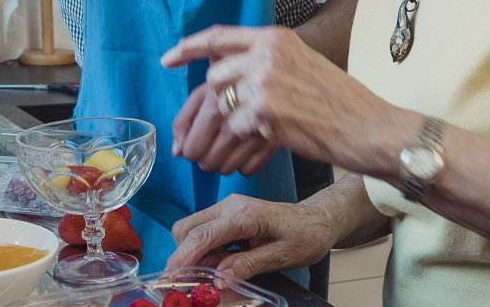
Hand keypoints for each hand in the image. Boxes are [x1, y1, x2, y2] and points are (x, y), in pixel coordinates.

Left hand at [162, 26, 415, 175]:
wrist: (367, 126)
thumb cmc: (341, 102)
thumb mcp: (303, 64)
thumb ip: (268, 62)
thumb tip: (229, 73)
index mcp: (275, 38)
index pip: (219, 36)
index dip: (189, 47)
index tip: (168, 58)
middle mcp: (267, 54)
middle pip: (215, 76)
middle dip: (215, 103)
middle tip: (224, 123)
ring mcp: (264, 81)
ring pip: (222, 104)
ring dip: (228, 125)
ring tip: (248, 136)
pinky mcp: (265, 111)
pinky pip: (237, 128)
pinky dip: (245, 140)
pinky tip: (267, 142)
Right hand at [168, 195, 338, 279]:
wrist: (318, 220)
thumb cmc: (306, 236)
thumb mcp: (281, 257)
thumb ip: (247, 266)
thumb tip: (218, 280)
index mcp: (244, 215)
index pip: (201, 235)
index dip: (182, 259)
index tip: (171, 279)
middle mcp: (230, 207)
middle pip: (187, 230)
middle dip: (184, 257)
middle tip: (194, 283)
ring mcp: (226, 209)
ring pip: (191, 232)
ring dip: (195, 256)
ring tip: (215, 275)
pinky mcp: (227, 217)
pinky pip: (204, 234)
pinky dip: (205, 252)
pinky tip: (222, 265)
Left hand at [171, 82, 280, 175]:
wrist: (276, 73)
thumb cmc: (232, 83)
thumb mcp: (204, 90)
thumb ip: (184, 119)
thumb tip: (176, 152)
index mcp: (215, 100)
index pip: (192, 149)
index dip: (191, 148)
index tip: (196, 140)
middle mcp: (237, 117)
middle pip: (207, 163)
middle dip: (205, 156)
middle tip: (212, 140)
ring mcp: (258, 130)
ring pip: (226, 169)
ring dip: (223, 161)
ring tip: (229, 141)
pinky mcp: (274, 141)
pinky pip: (248, 170)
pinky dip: (243, 163)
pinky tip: (245, 145)